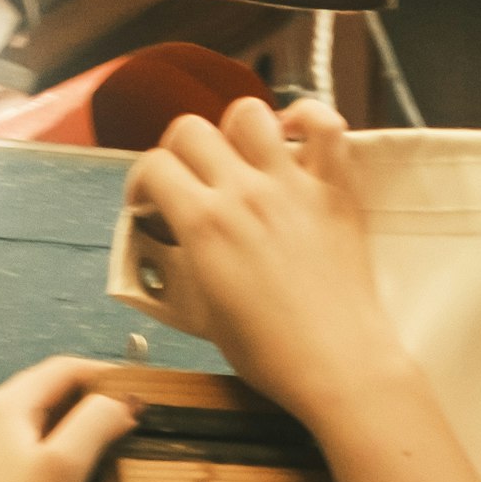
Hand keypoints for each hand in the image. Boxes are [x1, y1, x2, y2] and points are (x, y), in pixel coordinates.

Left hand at [0, 356, 140, 481]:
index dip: (102, 375)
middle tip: (116, 417)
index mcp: (4, 409)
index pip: (61, 370)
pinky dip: (29, 454)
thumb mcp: (69, 467)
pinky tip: (39, 470)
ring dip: (55, 426)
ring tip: (85, 444)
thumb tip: (120, 401)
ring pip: (21, 425)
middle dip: (80, 400)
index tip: (131, 391)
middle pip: (39, 394)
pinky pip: (3, 456)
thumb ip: (96, 421)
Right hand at [120, 94, 396, 420]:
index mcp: (205, 227)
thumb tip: (181, 250)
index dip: (141, 182)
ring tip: (241, 157)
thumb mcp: (208, 318)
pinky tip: (294, 138)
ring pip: (249, 114)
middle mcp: (244, 193)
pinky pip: (323, 123)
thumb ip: (189, 269)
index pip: (154, 168)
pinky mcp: (333, 187)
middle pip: (191, 130)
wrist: (339, 367)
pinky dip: (305, 119)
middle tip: (188, 178)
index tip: (149, 200)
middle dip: (178, 152)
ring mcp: (292, 184)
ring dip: (236, 131)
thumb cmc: (275, 357)